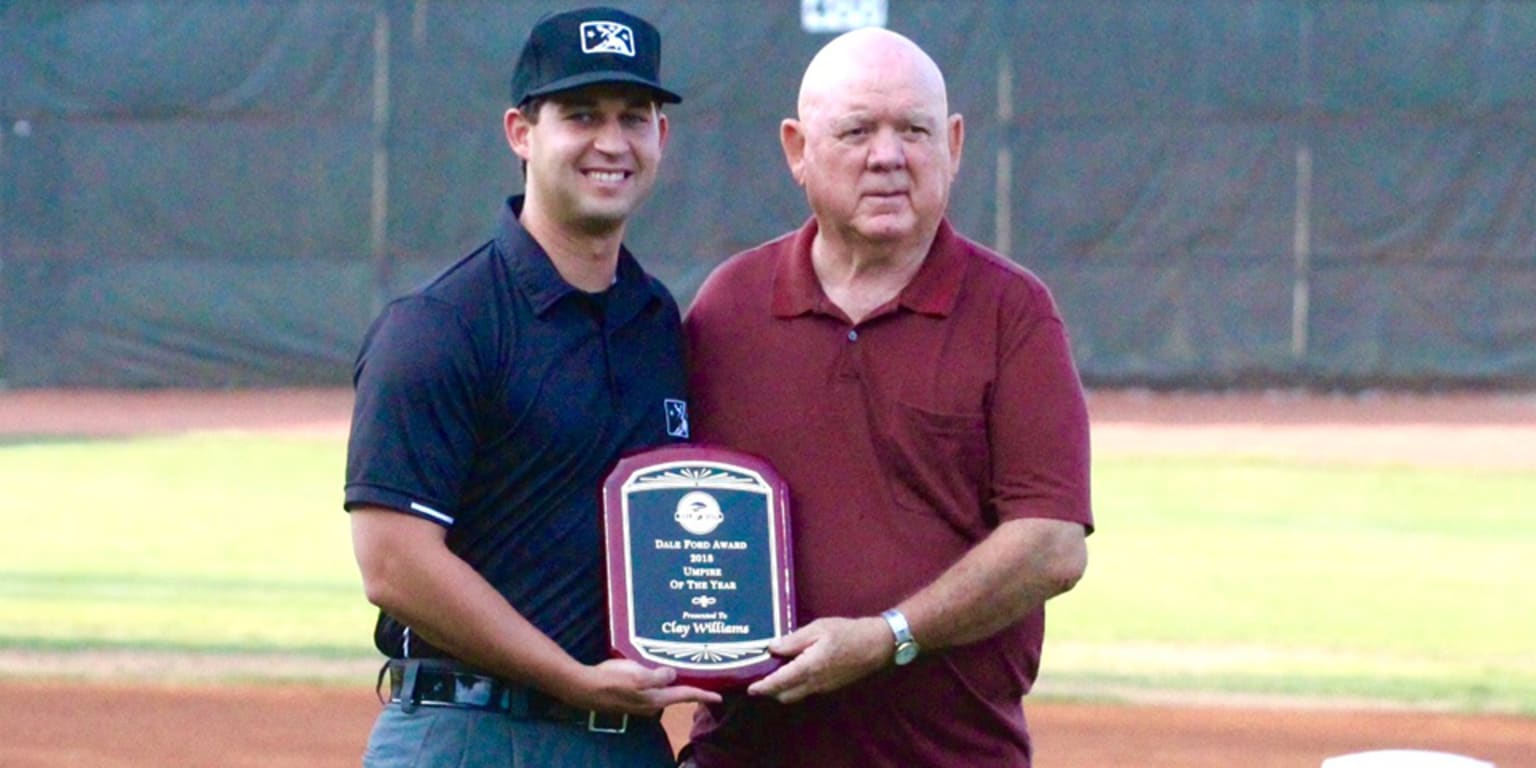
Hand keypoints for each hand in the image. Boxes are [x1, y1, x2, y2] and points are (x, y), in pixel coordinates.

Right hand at [562, 659, 721, 715]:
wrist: (584, 688)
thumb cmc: (612, 680)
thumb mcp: (639, 676)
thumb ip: (659, 676)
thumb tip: (673, 674)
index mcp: (656, 699)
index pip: (686, 696)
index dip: (704, 695)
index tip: (719, 698)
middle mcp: (651, 703)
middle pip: (677, 696)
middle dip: (690, 689)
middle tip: (703, 679)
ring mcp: (639, 701)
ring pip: (664, 692)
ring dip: (674, 683)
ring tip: (682, 671)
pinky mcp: (629, 696)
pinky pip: (651, 687)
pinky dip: (658, 680)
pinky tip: (657, 670)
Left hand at [745, 616, 889, 702]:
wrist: (876, 645)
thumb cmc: (847, 633)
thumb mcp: (818, 628)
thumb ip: (793, 640)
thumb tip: (772, 647)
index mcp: (808, 668)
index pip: (779, 683)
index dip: (763, 687)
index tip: (750, 688)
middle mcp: (814, 683)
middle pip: (785, 695)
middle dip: (770, 690)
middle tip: (759, 677)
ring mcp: (823, 688)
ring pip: (796, 695)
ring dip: (783, 689)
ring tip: (774, 673)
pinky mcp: (830, 687)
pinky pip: (807, 691)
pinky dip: (796, 686)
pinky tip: (794, 670)